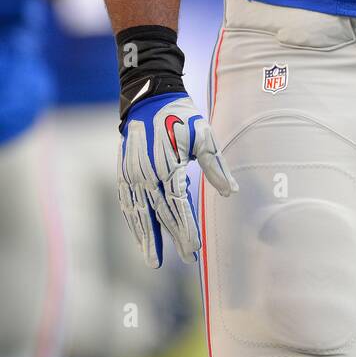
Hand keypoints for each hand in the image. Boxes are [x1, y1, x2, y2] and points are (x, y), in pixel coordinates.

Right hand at [118, 92, 236, 267]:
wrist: (149, 96)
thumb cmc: (181, 116)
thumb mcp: (203, 135)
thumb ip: (215, 166)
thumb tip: (230, 192)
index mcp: (166, 166)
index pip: (177, 206)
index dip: (186, 229)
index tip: (196, 248)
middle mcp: (145, 174)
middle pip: (160, 214)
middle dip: (174, 238)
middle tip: (188, 258)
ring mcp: (131, 174)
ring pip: (138, 213)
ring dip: (147, 237)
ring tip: (153, 261)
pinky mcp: (124, 172)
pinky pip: (126, 202)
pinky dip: (133, 221)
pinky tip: (139, 234)